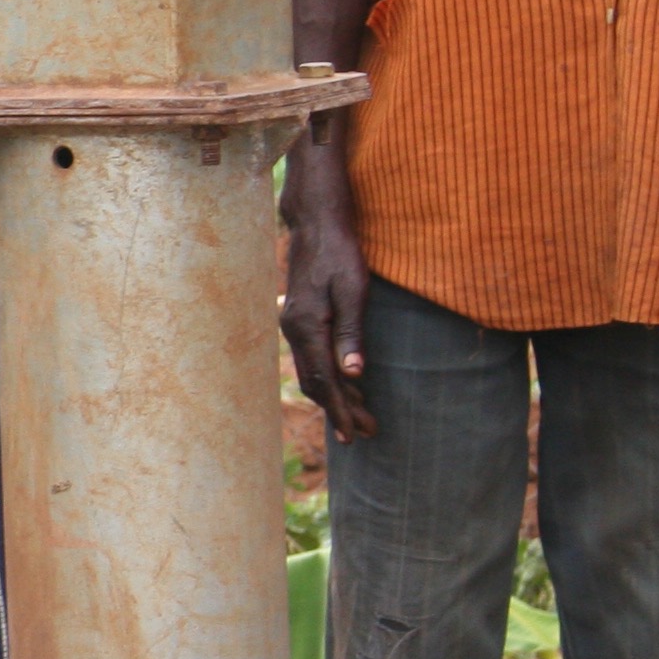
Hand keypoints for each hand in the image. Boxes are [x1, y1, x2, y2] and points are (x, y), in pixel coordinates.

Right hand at [277, 164, 371, 440]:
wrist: (316, 225)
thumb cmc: (341, 254)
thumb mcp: (353, 291)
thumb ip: (352, 333)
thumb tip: (355, 375)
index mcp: (307, 326)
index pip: (324, 380)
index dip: (340, 409)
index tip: (354, 433)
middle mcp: (294, 330)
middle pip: (315, 382)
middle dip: (339, 410)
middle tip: (365, 433)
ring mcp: (293, 325)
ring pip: (312, 372)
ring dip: (336, 397)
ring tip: (361, 417)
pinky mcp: (299, 319)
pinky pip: (312, 358)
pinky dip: (329, 377)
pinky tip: (348, 384)